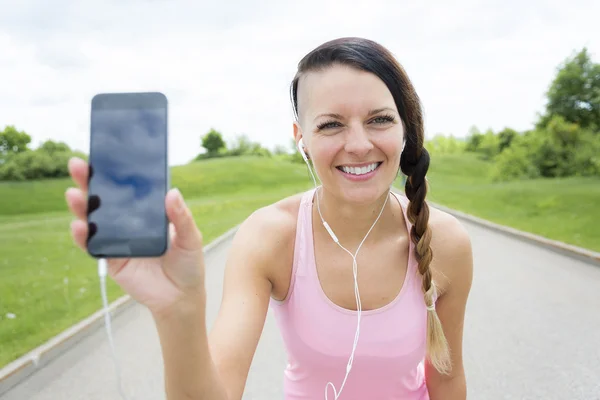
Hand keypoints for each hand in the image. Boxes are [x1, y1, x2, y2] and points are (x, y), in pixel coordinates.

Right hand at [65, 157, 205, 316]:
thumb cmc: (188, 264)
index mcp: (148, 214)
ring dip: (81, 206)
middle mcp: (130, 223)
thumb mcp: (190, 237)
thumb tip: (172, 192)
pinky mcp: (111, 259)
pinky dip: (83, 236)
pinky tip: (79, 225)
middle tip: (78, 165)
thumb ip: (181, 217)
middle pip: (106, 199)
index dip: (117, 174)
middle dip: (90, 182)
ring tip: (74, 194)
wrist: (181, 298)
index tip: (105, 156)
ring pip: (94, 220)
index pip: (130, 189)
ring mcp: (118, 240)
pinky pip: (94, 246)